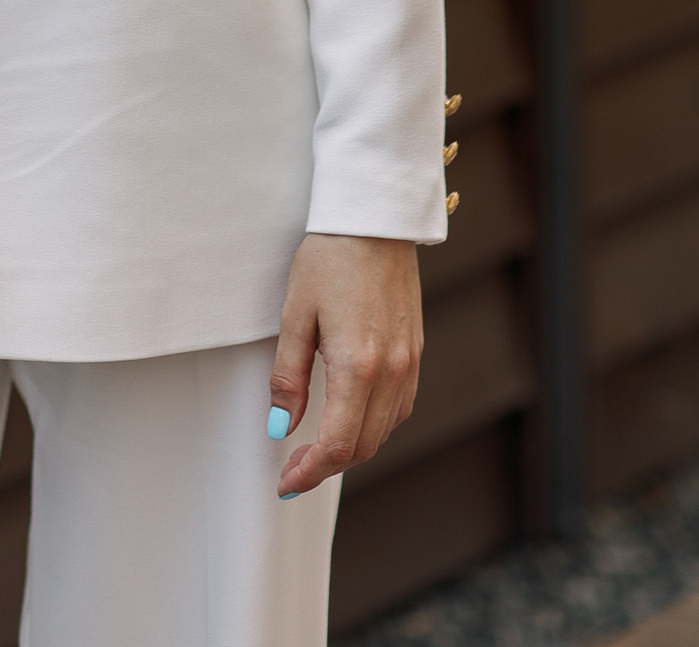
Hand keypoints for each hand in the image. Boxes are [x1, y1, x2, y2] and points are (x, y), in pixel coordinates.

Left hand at [269, 234, 421, 498]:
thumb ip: (288, 376)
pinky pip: (400, 407)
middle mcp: (392, 370)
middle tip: (293, 467)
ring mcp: (410, 362)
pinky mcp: (417, 350)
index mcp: (359, 365)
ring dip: (351, 448)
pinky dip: (375, 424)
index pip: (337, 444)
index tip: (285, 482)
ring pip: (384, 430)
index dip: (309, 472)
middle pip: (363, 446)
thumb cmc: (328, 257)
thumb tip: (282, 428)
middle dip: (326, 465)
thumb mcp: (295, 314)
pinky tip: (351, 416)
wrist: (374, 217)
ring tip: (316, 446)